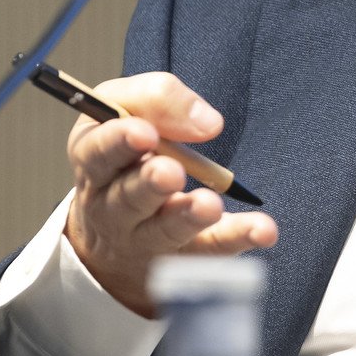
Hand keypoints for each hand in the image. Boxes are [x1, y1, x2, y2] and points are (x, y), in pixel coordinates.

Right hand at [63, 72, 277, 317]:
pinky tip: (262, 230)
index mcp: (94, 162)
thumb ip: (157, 99)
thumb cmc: (125, 152)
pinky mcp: (183, 256)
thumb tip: (207, 122)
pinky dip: (236, 239)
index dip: (119, 142)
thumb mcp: (124, 109)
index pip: (98, 152)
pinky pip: (209, 251)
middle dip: (150, 183)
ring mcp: (145, 238)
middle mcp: (112, 207)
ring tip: (210, 206)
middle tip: (171, 173)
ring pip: (165, 230)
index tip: (146, 133)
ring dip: (188, 217)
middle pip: (128, 198)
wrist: (112, 232)